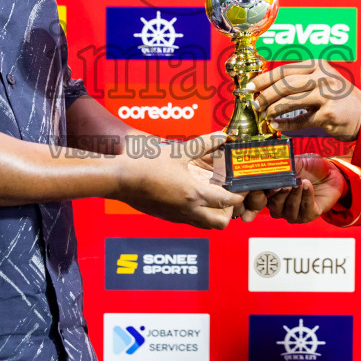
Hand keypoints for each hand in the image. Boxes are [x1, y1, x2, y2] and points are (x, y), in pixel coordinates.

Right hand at [115, 136, 242, 230]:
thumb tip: (221, 136)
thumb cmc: (146, 163)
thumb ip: (203, 144)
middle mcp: (188, 210)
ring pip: (204, 225)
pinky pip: (189, 220)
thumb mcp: (177, 151)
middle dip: (229, 213)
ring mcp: (176, 216)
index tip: (243, 188)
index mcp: (194, 194)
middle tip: (228, 195)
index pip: (227, 202)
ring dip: (213, 214)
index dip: (239, 196)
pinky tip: (192, 195)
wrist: (118, 179)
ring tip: (212, 195)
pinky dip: (198, 213)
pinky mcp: (166, 217)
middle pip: (219, 223)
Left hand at [248, 59, 360, 140]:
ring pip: (290, 102)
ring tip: (265, 115)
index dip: (264, 78)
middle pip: (285, 85)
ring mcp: (326, 95)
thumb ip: (300, 79)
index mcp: (317, 65)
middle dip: (265, 95)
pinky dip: (286, 124)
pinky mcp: (328, 114)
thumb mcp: (323, 79)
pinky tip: (278, 126)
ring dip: (273, 110)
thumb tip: (268, 87)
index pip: (284, 70)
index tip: (251, 86)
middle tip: (255, 104)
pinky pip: (301, 120)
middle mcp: (322, 77)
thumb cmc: (340, 98)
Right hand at [265, 153, 348, 223]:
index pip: (257, 199)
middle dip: (279, 195)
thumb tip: (266, 165)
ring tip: (301, 181)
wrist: (331, 173)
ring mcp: (293, 213)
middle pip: (272, 206)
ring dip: (295, 194)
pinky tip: (308, 185)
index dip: (256, 195)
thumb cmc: (310, 167)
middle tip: (285, 184)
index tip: (259, 187)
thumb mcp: (294, 162)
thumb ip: (280, 166)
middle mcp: (279, 206)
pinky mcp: (308, 216)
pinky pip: (305, 209)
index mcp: (270, 193)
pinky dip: (306, 196)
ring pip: (289, 209)